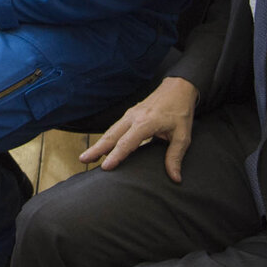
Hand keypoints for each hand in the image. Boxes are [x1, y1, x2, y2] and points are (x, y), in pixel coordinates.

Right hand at [83, 76, 199, 180]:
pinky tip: (103, 147)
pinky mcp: (130, 114)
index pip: (127, 142)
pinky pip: (115, 127)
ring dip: (99, 144)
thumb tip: (175, 178)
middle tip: (83, 160)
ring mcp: (130, 114)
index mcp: (146, 122)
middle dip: (97, 148)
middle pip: (111, 135)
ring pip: (111, 131)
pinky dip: (107, 138)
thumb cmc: (181, 111)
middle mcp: (134, 117)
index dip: (116, 156)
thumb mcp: (183, 135)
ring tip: (87, 157)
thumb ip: (175, 156)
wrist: (178, 88)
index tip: (105, 167)